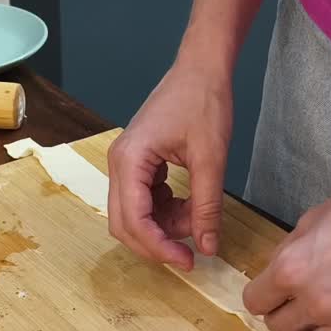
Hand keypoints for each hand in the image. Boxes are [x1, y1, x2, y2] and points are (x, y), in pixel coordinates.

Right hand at [106, 59, 232, 270]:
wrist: (201, 69)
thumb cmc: (204, 102)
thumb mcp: (211, 159)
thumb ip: (207, 206)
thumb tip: (208, 247)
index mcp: (129, 160)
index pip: (133, 221)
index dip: (159, 247)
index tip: (188, 261)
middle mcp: (119, 164)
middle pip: (124, 224)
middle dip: (156, 242)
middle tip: (190, 254)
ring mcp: (126, 164)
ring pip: (134, 215)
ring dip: (163, 226)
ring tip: (196, 218)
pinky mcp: (137, 164)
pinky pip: (144, 201)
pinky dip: (165, 211)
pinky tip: (189, 205)